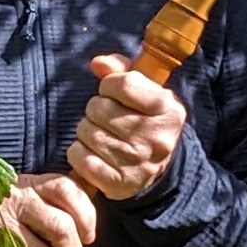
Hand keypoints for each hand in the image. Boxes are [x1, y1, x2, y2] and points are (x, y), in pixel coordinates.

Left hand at [64, 58, 186, 202]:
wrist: (158, 168)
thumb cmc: (145, 120)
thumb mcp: (146, 91)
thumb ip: (122, 70)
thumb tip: (97, 63)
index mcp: (167, 109)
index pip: (123, 83)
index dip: (110, 85)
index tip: (114, 93)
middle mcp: (155, 137)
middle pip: (98, 107)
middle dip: (96, 109)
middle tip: (108, 118)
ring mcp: (136, 162)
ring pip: (85, 131)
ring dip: (87, 130)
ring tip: (103, 135)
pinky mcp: (117, 183)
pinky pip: (78, 157)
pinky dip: (79, 153)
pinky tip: (94, 153)